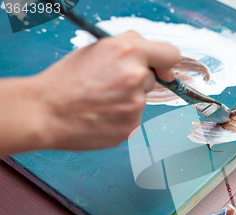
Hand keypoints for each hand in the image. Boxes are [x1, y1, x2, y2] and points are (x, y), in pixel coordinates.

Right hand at [34, 30, 179, 149]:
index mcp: (129, 51)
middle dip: (135, 81)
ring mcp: (136, 105)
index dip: (165, 63)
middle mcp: (137, 77)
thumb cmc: (66, 80)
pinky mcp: (132, 127)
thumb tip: (153, 57)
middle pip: (151, 80)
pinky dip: (120, 117)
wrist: (46, 112)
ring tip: (98, 101)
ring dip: (126, 100)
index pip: (171, 54)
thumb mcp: (97, 48)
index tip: (160, 70)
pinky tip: (100, 115)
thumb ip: (128, 47)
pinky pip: (133, 118)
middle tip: (107, 84)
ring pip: (140, 100)